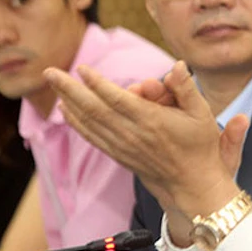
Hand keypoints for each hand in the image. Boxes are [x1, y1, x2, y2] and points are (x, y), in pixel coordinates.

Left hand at [44, 62, 248, 221]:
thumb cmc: (200, 147)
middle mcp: (133, 134)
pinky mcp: (120, 155)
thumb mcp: (202, 114)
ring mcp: (123, 146)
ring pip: (90, 122)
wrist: (193, 185)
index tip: (82, 68)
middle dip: (70, 89)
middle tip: (49, 72)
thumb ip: (186, 88)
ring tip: (53, 83)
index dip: (98, 84)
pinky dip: (77, 123)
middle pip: (94, 109)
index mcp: (152, 121)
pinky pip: (93, 137)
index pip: (118, 100)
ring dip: (68, 102)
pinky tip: (66, 110)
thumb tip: (176, 65)